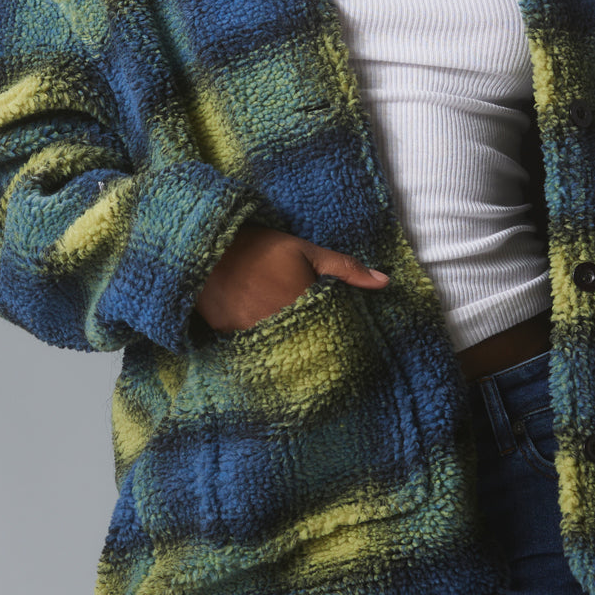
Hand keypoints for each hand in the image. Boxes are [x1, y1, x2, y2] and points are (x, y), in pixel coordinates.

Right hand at [193, 223, 388, 332]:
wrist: (209, 243)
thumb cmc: (262, 246)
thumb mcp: (307, 250)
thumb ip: (346, 269)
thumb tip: (385, 282)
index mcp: (302, 306)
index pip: (328, 335)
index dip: (333, 338)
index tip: (339, 343)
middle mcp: (278, 325)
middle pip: (302, 347)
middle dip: (309, 347)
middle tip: (313, 345)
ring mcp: (249, 332)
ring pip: (275, 351)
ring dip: (284, 348)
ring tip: (288, 341)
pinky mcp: (226, 334)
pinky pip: (249, 348)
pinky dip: (258, 346)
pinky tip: (260, 335)